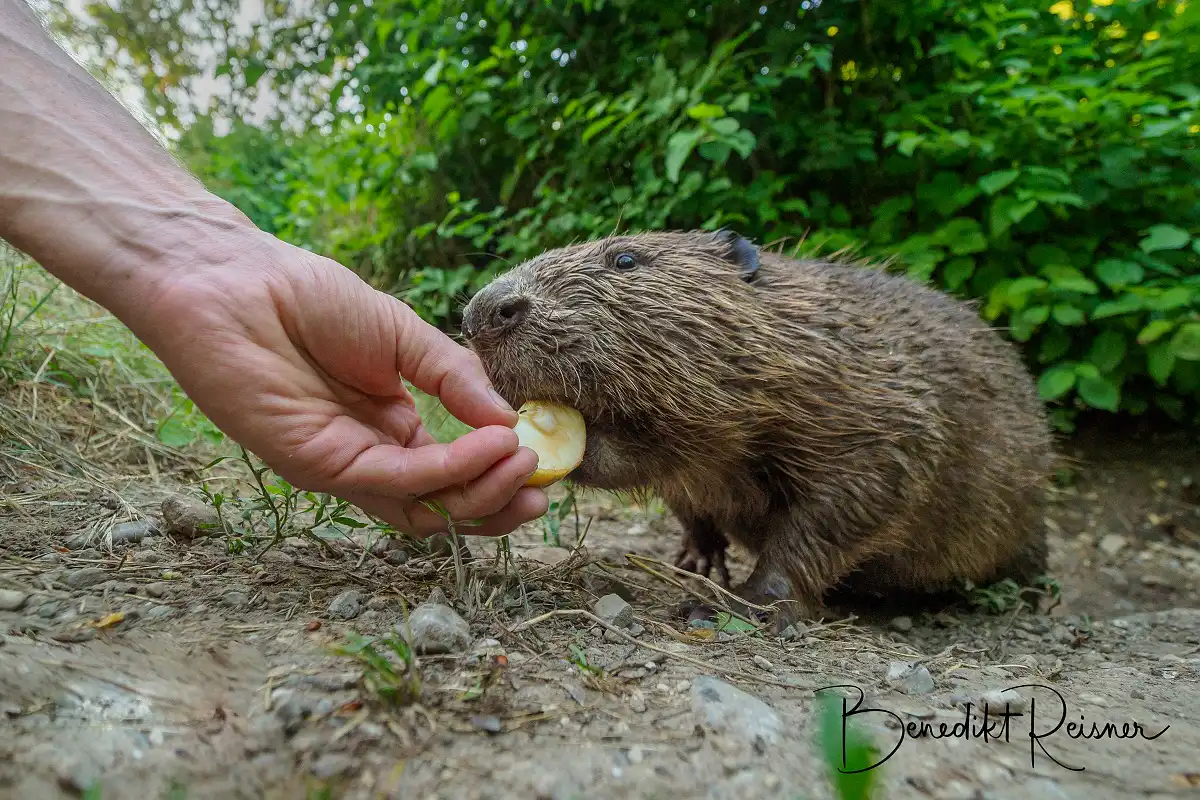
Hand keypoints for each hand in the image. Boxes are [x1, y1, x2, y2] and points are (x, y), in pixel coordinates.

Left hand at [132, 229, 549, 537]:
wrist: (237, 280)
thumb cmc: (310, 299)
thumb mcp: (403, 336)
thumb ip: (454, 378)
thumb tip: (512, 420)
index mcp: (390, 427)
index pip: (452, 471)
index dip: (499, 473)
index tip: (543, 461)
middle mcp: (370, 455)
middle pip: (442, 504)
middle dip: (496, 502)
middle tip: (541, 487)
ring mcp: (343, 465)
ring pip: (421, 508)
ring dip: (479, 494)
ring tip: (523, 462)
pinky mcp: (316, 465)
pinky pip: (393, 482)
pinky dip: (446, 471)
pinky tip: (487, 445)